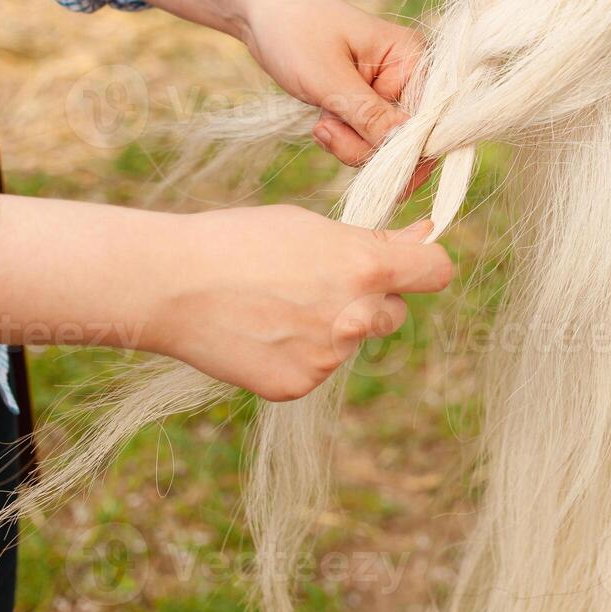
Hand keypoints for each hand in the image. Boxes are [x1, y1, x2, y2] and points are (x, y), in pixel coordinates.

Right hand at [0, 197, 453, 401]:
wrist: (172, 284)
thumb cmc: (240, 239)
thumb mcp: (311, 226)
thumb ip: (374, 241)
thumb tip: (425, 238)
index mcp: (366, 267)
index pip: (437, 272)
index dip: (425, 264)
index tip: (412, 261)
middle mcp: (357, 316)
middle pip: (394, 312)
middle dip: (370, 298)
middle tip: (316, 281)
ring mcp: (329, 357)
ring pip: (351, 340)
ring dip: (331, 326)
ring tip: (274, 303)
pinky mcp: (299, 385)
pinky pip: (317, 367)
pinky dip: (298, 352)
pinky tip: (260, 331)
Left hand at [123, 0, 432, 185]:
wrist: (258, 7)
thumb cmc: (294, 29)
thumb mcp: (330, 79)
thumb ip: (370, 117)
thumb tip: (409, 153)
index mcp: (413, 59)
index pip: (431, 122)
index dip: (405, 149)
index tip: (361, 149)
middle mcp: (410, 76)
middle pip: (410, 141)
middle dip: (368, 148)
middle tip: (326, 129)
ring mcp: (388, 91)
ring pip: (385, 147)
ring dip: (351, 145)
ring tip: (320, 122)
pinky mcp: (367, 102)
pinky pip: (367, 139)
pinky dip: (344, 140)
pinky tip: (322, 120)